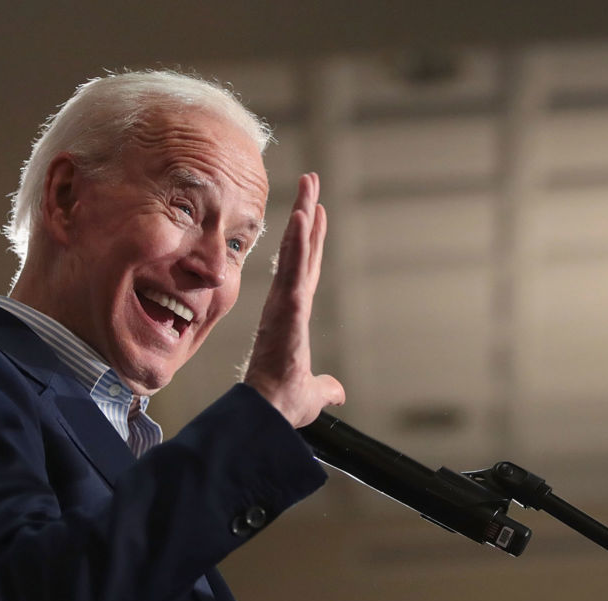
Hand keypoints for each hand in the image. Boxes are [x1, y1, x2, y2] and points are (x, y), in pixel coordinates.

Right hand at [243, 173, 345, 427]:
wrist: (269, 413)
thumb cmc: (282, 403)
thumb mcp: (314, 394)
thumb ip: (326, 387)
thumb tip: (337, 393)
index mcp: (293, 316)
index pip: (305, 270)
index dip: (310, 240)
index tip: (314, 212)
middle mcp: (287, 303)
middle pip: (301, 250)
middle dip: (306, 213)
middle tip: (311, 180)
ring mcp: (286, 303)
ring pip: (296, 251)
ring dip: (303, 216)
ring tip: (310, 185)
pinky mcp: (287, 308)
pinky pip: (294, 267)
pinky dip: (298, 241)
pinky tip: (304, 216)